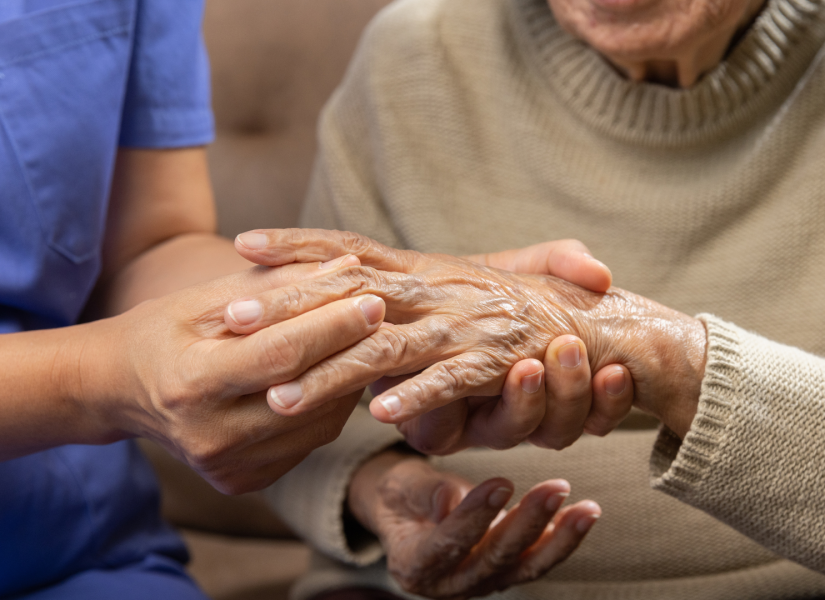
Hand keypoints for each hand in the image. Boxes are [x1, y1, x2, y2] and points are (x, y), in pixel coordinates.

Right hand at [86, 257, 384, 493]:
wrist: (122, 390)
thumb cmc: (165, 331)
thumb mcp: (209, 298)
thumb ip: (278, 285)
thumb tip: (348, 267)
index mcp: (191, 384)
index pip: (280, 354)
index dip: (332, 326)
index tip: (372, 297)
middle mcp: (210, 437)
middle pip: (307, 393)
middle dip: (352, 349)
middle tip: (385, 314)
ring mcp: (229, 467)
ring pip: (319, 423)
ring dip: (349, 379)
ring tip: (363, 341)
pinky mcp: (244, 481)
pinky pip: (309, 441)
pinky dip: (330, 406)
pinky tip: (335, 375)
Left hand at [232, 229, 705, 438]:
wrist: (593, 325)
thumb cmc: (515, 307)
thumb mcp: (455, 285)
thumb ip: (407, 283)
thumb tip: (344, 275)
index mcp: (422, 271)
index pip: (350, 251)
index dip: (299, 244)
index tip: (244, 243)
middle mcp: (436, 292)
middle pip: (350, 295)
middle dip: (290, 306)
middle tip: (232, 317)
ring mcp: (463, 326)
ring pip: (386, 348)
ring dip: (333, 371)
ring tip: (280, 394)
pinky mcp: (495, 362)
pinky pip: (451, 381)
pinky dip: (420, 396)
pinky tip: (381, 414)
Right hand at [347, 451, 600, 599]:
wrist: (408, 512)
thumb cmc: (400, 495)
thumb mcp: (400, 486)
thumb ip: (424, 493)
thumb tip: (449, 500)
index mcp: (414, 565)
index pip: (447, 545)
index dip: (474, 516)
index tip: (501, 483)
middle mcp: (449, 584)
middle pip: (493, 559)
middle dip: (529, 523)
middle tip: (555, 489)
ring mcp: (479, 583)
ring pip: (524, 566)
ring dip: (559, 538)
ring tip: (587, 509)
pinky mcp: (503, 574)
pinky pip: (535, 561)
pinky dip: (561, 540)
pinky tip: (583, 515)